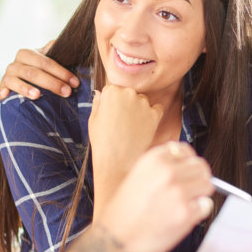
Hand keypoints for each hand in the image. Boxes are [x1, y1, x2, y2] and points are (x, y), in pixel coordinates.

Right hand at [0, 41, 79, 100]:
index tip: (75, 83)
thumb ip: (54, 53)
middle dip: (51, 82)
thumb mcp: (46, 62)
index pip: (45, 62)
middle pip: (32, 72)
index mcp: (27, 55)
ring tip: (37, 96)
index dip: (61, 72)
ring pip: (13, 81)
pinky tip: (5, 95)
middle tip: (66, 92)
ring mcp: (5, 77)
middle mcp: (15, 64)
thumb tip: (63, 42)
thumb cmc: (38, 73)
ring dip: (25, 88)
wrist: (20, 85)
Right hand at [89, 84, 163, 203]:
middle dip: (127, 105)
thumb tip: (100, 93)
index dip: (113, 104)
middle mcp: (128, 92)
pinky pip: (157, 110)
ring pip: (143, 101)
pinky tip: (144, 128)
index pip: (114, 90)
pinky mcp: (154, 114)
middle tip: (122, 124)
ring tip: (132, 129)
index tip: (113, 116)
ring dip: (140, 111)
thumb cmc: (102, 142)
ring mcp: (143, 103)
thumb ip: (98, 103)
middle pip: (130, 94)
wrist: (116, 161)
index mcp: (111, 91)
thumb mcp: (93, 120)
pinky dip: (152, 116)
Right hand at [98, 142, 212, 251]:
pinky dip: (198, 211)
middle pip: (201, 166)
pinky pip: (206, 206)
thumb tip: (186, 166)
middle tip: (191, 189)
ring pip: (207, 185)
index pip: (185, 150)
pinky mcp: (186, 214)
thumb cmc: (123, 212)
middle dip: (198, 177)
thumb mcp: (137, 176)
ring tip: (185, 203)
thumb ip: (162, 168)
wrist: (115, 238)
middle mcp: (168, 172)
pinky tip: (182, 215)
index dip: (188, 162)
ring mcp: (179, 193)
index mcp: (154, 159)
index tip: (187, 170)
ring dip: (200, 194)